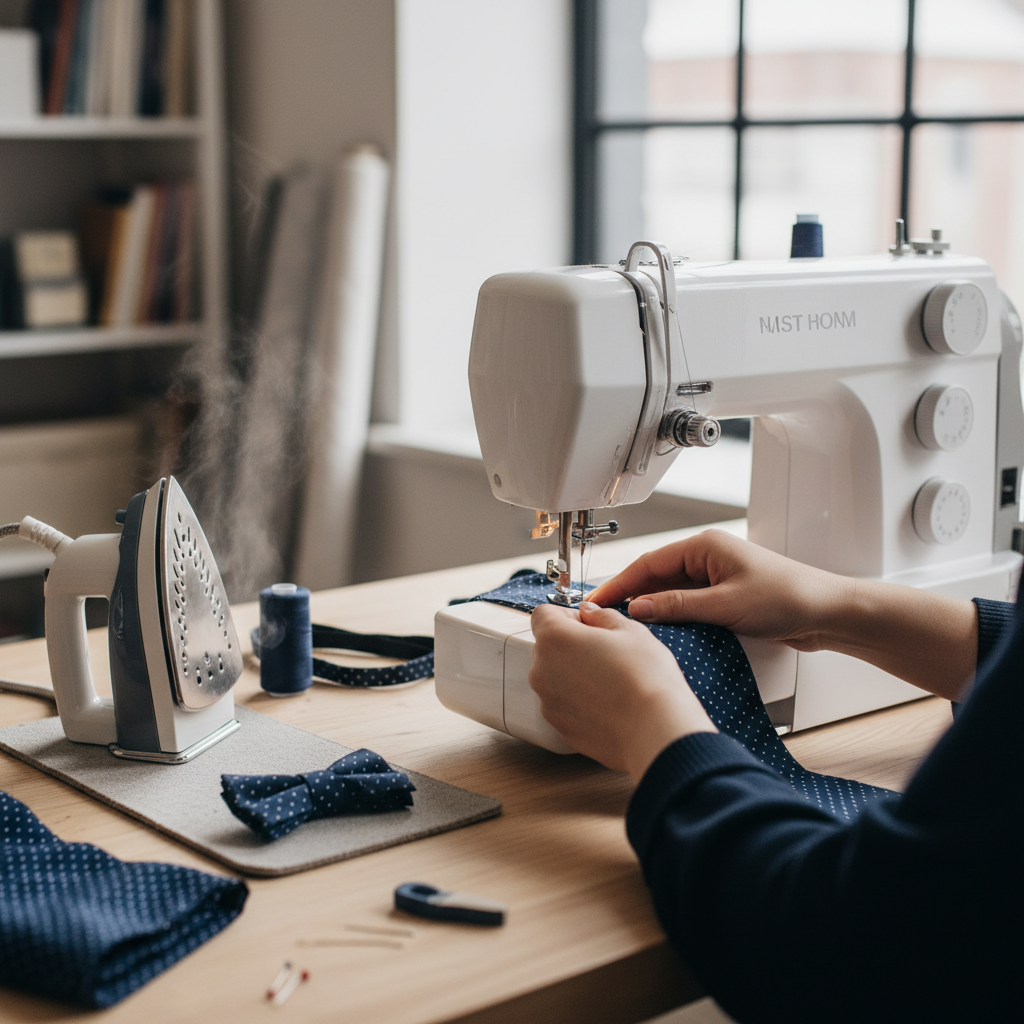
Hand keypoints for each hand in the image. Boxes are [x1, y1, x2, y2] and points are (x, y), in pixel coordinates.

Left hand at [529, 602, 714, 781]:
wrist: (655, 731)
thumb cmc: (646, 677)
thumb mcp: (630, 630)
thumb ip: (601, 616)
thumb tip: (589, 613)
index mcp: (554, 639)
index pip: (543, 614)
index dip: (567, 615)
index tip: (590, 625)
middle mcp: (541, 671)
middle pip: (548, 647)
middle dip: (572, 645)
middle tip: (607, 654)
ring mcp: (548, 702)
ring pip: (556, 678)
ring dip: (575, 674)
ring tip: (611, 682)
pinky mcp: (560, 727)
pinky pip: (565, 705)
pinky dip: (580, 701)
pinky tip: (609, 704)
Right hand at [587, 529, 844, 651]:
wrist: (828, 613)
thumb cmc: (788, 598)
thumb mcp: (725, 605)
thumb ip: (678, 606)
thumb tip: (638, 607)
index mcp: (704, 547)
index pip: (648, 564)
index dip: (619, 584)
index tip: (595, 601)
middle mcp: (706, 558)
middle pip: (654, 577)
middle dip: (628, 596)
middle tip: (601, 619)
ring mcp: (715, 577)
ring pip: (668, 593)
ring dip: (649, 609)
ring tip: (625, 630)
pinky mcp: (724, 597)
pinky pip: (686, 605)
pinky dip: (670, 618)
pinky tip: (659, 634)